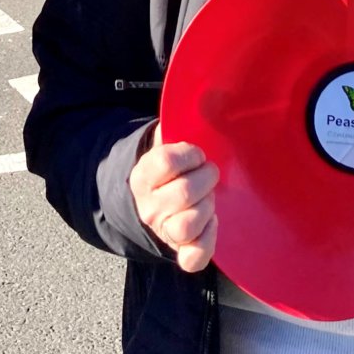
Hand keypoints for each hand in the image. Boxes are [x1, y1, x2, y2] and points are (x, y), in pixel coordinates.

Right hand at [129, 124, 219, 271]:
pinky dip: (208, 241)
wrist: (151, 203)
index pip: (166, 162)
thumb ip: (177, 125)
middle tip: (209, 172)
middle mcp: (149, 207)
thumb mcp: (164, 144)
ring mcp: (163, 231)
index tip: (196, 153)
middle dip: (205, 178)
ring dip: (207, 207)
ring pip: (188, 225)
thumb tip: (211, 95)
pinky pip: (193, 257)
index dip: (189, 154)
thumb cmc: (167, 170)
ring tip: (209, 197)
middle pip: (183, 193)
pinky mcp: (179, 251)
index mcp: (142, 176)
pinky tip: (211, 223)